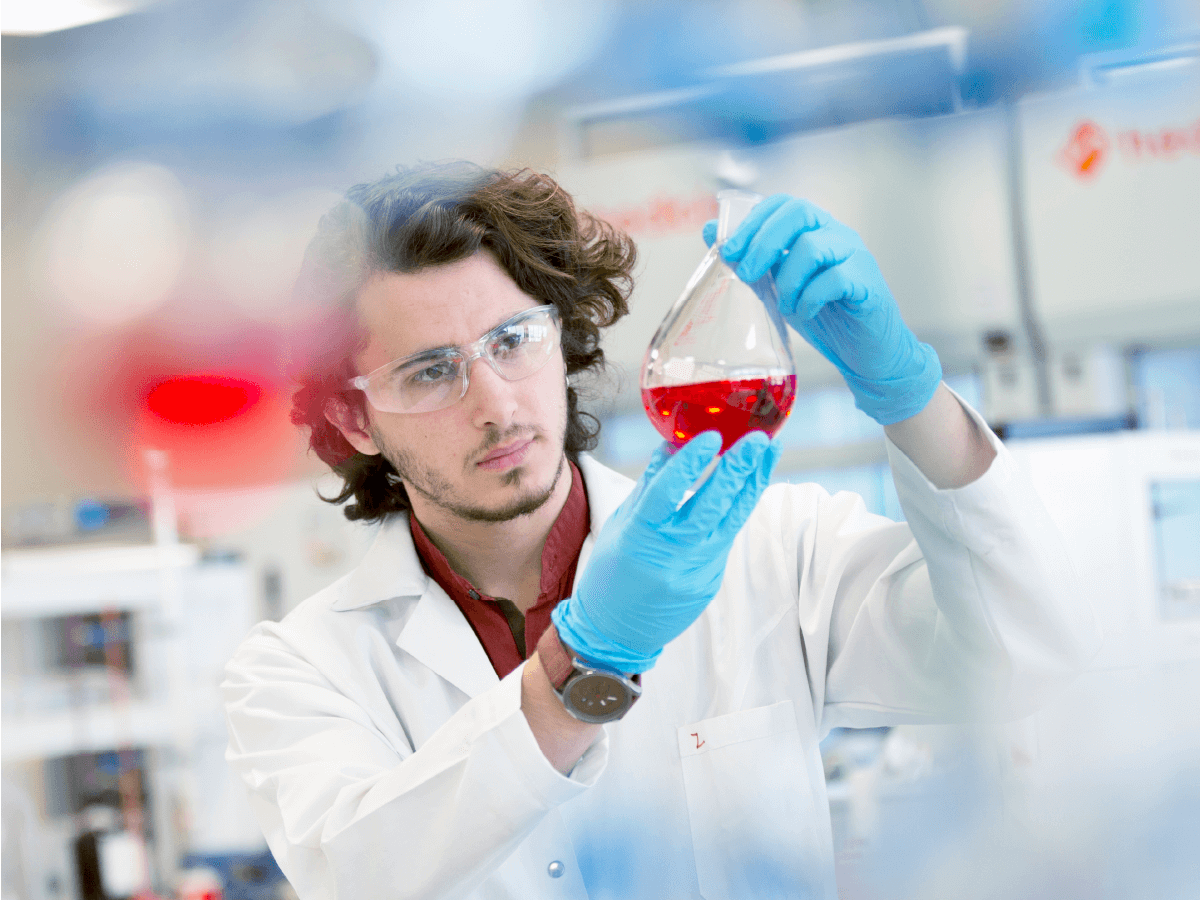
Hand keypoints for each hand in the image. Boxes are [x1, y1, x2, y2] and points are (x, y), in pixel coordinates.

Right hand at [552, 431, 778, 672]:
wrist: (615, 632)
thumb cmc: (610, 573)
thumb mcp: (620, 524)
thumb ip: (649, 485)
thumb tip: (673, 444)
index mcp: (640, 537)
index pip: (668, 493)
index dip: (691, 463)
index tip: (713, 436)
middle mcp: (671, 555)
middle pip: (711, 506)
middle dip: (738, 468)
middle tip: (758, 438)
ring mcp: (696, 571)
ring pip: (732, 521)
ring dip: (752, 483)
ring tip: (769, 452)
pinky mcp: (711, 582)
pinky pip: (726, 538)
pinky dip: (738, 509)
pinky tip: (750, 483)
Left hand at [704, 195, 940, 424]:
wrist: (864, 353)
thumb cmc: (823, 317)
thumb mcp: (778, 286)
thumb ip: (753, 258)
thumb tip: (710, 230)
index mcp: (815, 230)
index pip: (783, 204)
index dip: (752, 221)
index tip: (727, 249)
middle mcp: (837, 235)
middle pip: (799, 213)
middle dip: (764, 242)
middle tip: (746, 274)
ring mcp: (856, 256)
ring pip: (813, 247)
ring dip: (787, 280)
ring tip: (784, 305)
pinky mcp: (868, 283)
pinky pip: (834, 279)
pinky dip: (809, 299)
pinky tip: (805, 314)